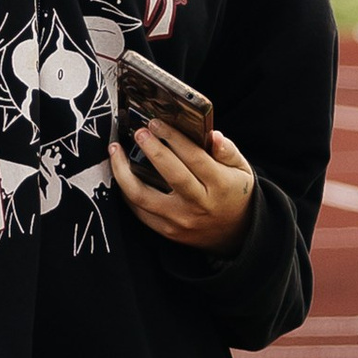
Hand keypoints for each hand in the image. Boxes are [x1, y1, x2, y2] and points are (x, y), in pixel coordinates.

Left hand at [110, 115, 257, 253]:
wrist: (236, 235)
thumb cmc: (235, 194)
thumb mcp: (242, 170)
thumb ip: (228, 151)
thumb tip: (213, 135)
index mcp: (220, 185)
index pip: (195, 157)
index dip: (173, 138)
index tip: (156, 122)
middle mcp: (199, 204)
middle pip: (171, 175)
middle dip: (151, 149)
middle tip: (138, 131)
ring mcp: (180, 220)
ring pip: (144, 196)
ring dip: (124, 171)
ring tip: (115, 151)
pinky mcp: (167, 231)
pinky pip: (140, 211)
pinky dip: (126, 191)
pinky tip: (121, 173)